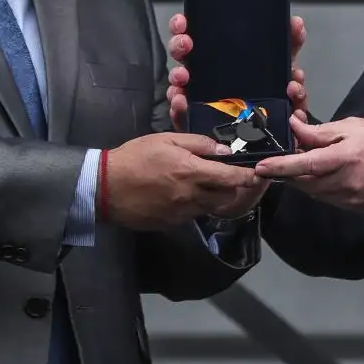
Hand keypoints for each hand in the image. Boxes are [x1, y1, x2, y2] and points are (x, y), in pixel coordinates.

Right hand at [101, 133, 263, 229]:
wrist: (104, 187)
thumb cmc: (135, 157)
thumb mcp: (166, 140)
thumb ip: (198, 144)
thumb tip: (223, 150)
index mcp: (191, 173)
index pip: (231, 178)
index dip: (248, 177)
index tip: (258, 174)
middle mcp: (191, 197)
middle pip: (226, 198)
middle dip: (234, 189)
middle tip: (234, 178)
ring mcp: (181, 214)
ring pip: (210, 208)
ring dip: (215, 198)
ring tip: (209, 185)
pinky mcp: (171, 223)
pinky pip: (193, 215)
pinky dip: (196, 205)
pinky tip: (186, 194)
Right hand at [166, 13, 308, 130]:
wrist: (273, 130)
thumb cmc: (271, 92)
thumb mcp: (282, 66)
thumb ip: (290, 45)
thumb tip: (296, 23)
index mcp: (218, 54)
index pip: (194, 34)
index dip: (183, 26)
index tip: (182, 22)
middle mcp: (203, 72)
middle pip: (183, 53)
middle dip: (180, 45)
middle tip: (186, 44)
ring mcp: (196, 94)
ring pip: (179, 81)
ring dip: (177, 75)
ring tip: (183, 76)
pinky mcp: (196, 118)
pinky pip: (182, 111)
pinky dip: (178, 106)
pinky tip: (181, 101)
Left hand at [251, 117, 363, 211]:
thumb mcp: (353, 127)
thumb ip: (321, 132)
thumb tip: (294, 127)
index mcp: (343, 159)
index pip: (304, 164)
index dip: (280, 166)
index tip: (259, 167)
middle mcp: (343, 184)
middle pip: (303, 181)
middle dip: (288, 172)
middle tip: (280, 160)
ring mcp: (347, 200)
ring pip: (312, 192)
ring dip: (302, 179)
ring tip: (302, 165)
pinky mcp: (352, 209)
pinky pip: (326, 198)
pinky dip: (317, 187)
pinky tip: (322, 176)